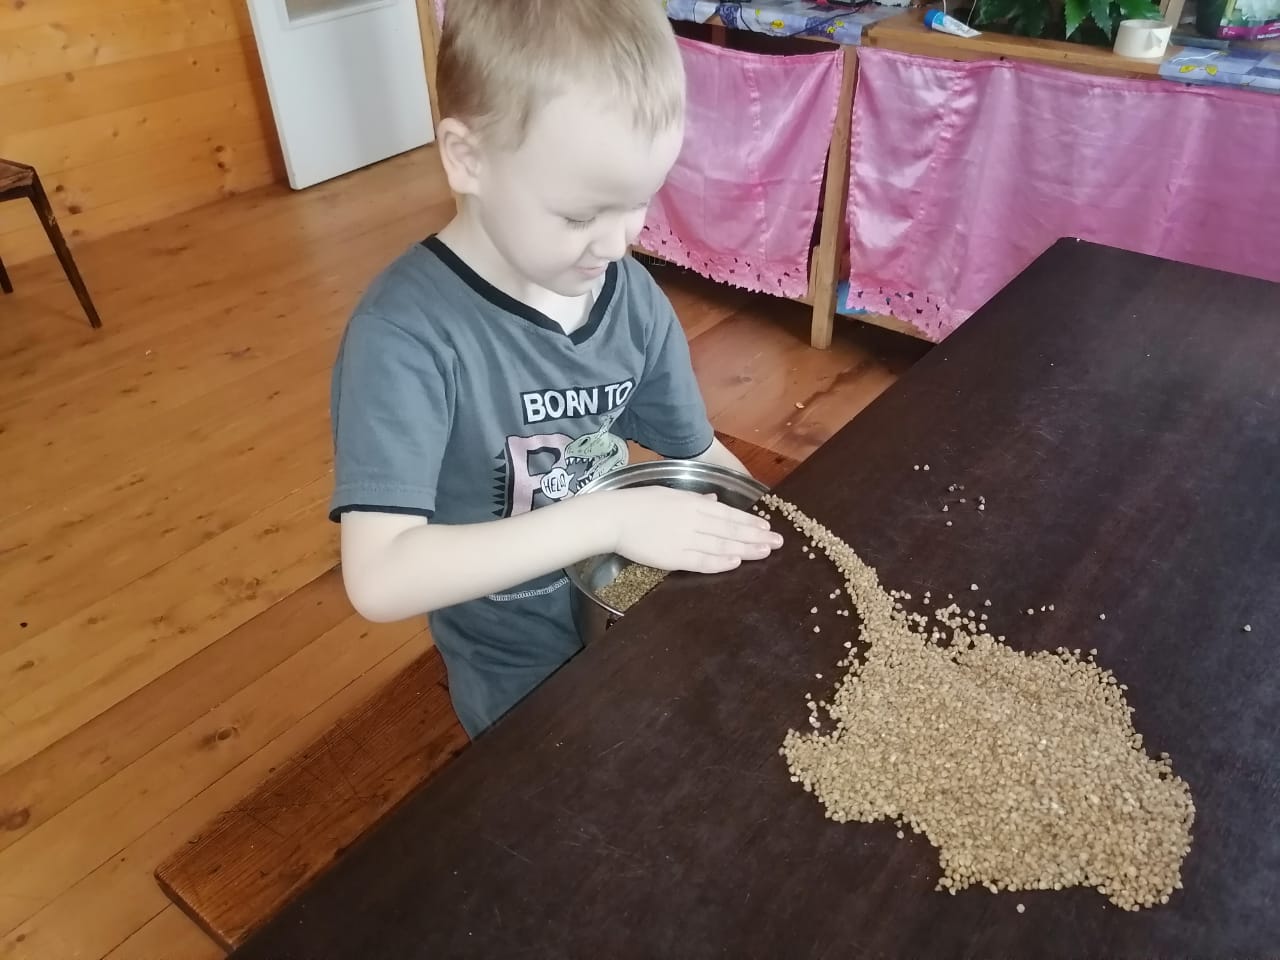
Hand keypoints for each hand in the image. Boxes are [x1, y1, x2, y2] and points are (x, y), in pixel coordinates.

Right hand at [606, 486, 783, 573]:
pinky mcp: (674, 557)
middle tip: (778, 543)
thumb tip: (714, 499)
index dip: (749, 521)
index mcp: (692, 503)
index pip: (728, 514)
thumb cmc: (639, 503)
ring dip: (745, 549)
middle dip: (756, 536)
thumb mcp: (670, 494)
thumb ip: (694, 498)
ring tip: (765, 552)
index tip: (767, 527)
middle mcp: (694, 520)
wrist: (615, 517)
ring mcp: (685, 539)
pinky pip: (702, 560)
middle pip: (730, 529)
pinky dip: (720, 562)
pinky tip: (736, 561)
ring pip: (721, 545)